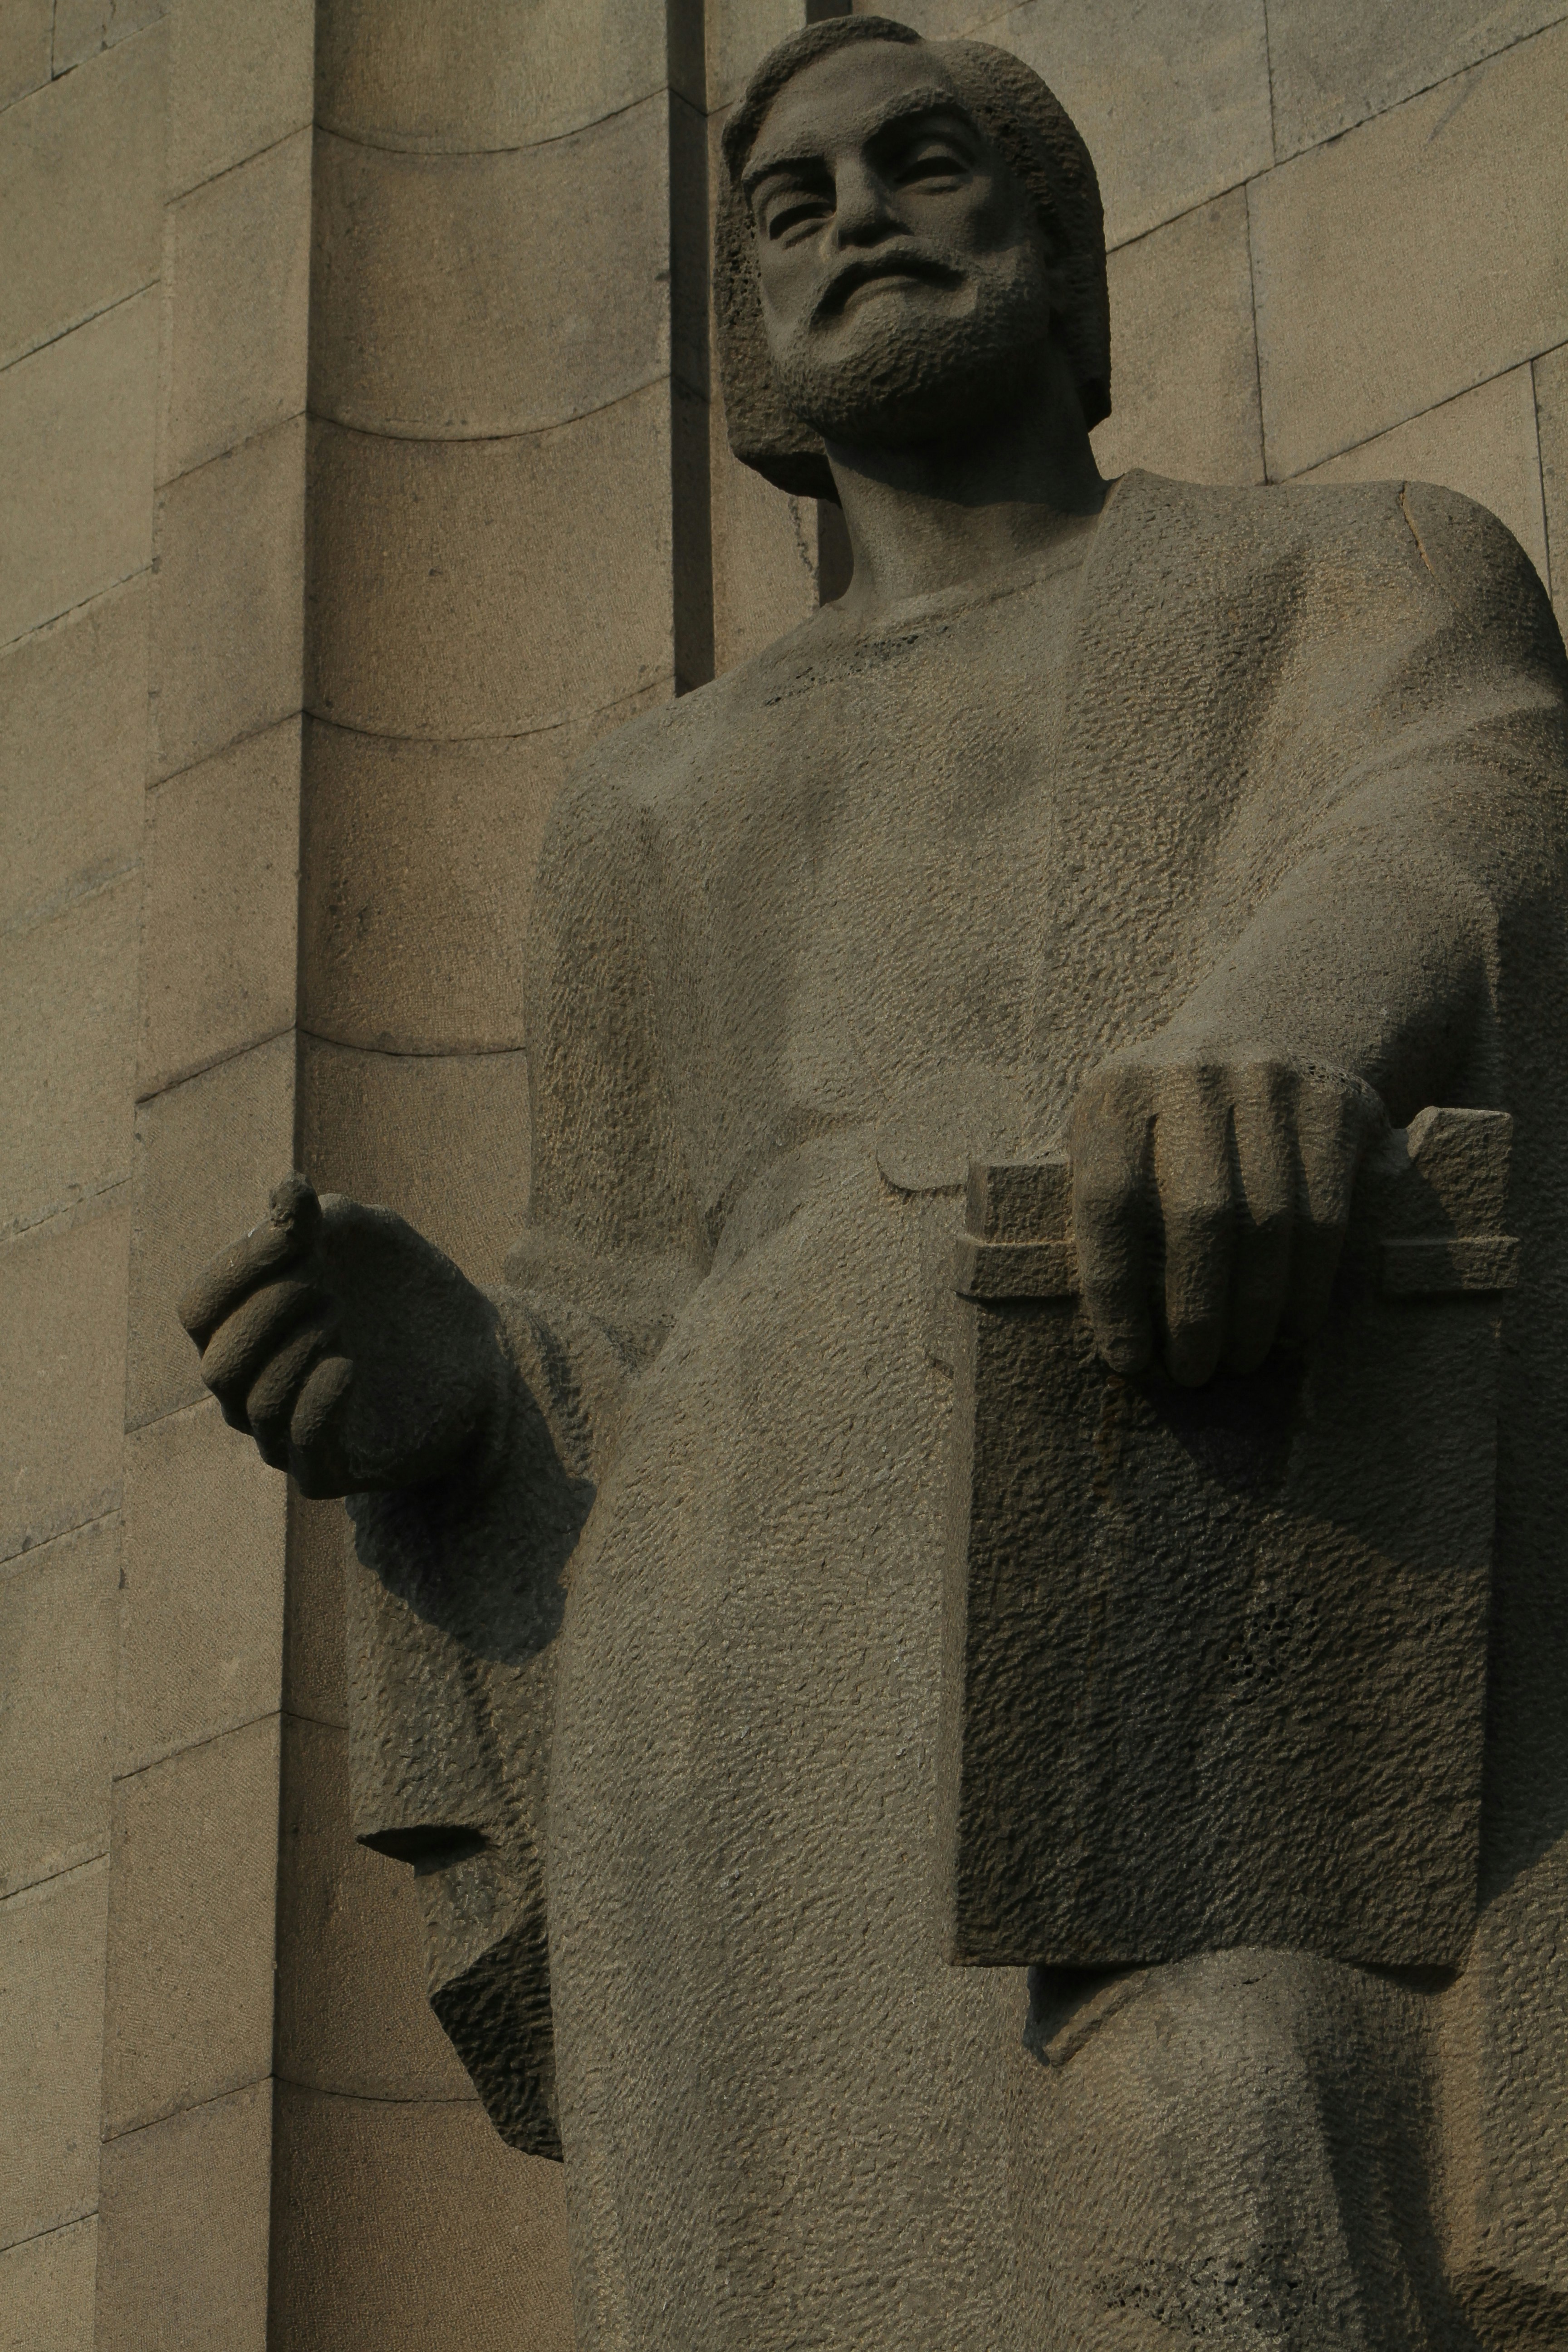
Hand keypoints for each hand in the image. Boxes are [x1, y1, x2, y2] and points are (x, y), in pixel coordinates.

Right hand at [176, 1173, 505, 1497]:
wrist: (478, 1351)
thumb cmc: (403, 1288)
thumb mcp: (369, 1237)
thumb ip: (320, 1217)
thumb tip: (285, 1190)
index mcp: (245, 1328)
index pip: (201, 1310)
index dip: (237, 1268)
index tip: (293, 1231)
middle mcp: (253, 1386)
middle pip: (219, 1362)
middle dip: (267, 1314)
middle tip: (323, 1287)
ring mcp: (286, 1434)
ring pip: (254, 1404)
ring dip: (296, 1352)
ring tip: (341, 1319)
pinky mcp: (329, 1469)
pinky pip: (301, 1444)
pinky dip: (316, 1401)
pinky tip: (347, 1366)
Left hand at [1068, 1049, 1387, 1385]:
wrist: (1263, 1033)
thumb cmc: (1167, 1123)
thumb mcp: (1114, 1136)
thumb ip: (1096, 1208)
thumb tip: (1094, 1324)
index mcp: (1116, 1090)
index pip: (1109, 1202)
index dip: (1114, 1290)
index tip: (1127, 1359)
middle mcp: (1192, 1074)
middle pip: (1199, 1216)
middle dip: (1197, 1312)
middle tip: (1194, 1373)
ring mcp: (1270, 1081)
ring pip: (1269, 1223)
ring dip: (1257, 1311)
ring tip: (1242, 1360)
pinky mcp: (1334, 1104)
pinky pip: (1325, 1215)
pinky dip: (1308, 1285)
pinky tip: (1293, 1329)